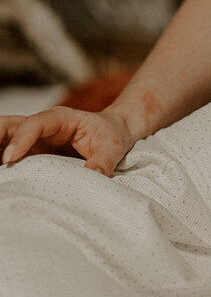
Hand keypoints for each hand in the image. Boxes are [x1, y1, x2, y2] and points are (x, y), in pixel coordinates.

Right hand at [0, 106, 133, 176]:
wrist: (114, 133)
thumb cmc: (111, 136)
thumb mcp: (112, 147)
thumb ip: (103, 161)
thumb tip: (92, 178)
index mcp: (60, 119)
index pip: (35, 123)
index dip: (21, 138)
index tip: (10, 158)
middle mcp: (43, 127)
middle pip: (11, 126)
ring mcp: (35, 141)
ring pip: (7, 139)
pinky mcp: (33, 154)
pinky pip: (13, 157)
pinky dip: (4, 164)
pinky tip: (2, 177)